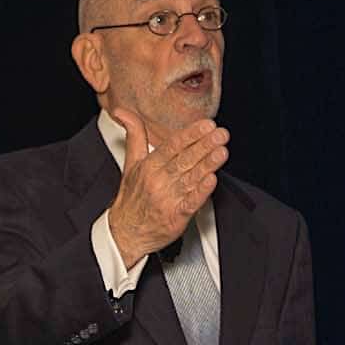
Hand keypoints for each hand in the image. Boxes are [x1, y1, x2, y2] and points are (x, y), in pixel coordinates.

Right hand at [107, 107, 228, 266]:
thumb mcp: (130, 164)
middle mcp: (158, 181)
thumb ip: (134, 135)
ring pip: (191, 178)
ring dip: (208, 164)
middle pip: (184, 160)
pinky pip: (190, 202)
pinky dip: (201, 192)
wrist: (125, 233)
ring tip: (222, 151)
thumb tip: (122, 112)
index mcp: (149, 166)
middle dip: (205, 145)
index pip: (172, 146)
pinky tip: (211, 181)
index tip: (206, 125)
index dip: (190, 135)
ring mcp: (167, 199)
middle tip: (221, 134)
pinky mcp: (176, 216)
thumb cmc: (131, 198)